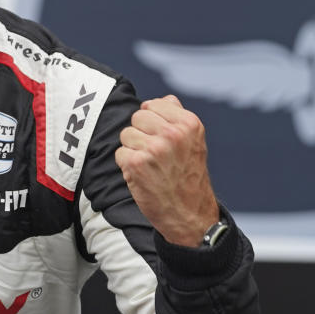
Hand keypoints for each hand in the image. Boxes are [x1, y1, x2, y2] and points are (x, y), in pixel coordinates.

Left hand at [115, 95, 219, 246]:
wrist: (189, 214)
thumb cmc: (188, 176)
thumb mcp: (194, 142)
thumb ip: (178, 117)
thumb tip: (164, 99)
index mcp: (189, 123)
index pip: (152, 104)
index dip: (152, 122)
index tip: (162, 138)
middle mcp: (173, 133)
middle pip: (137, 117)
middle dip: (140, 134)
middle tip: (155, 154)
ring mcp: (154, 148)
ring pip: (126, 134)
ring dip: (133, 150)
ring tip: (150, 166)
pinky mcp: (136, 163)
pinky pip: (120, 153)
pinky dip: (127, 165)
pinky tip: (142, 175)